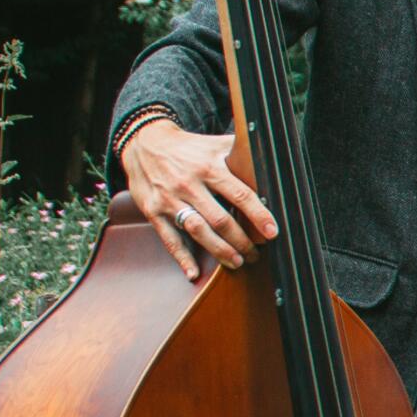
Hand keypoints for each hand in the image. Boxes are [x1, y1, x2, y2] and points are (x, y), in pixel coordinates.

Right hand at [121, 120, 276, 280]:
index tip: (272, 232)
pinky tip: (194, 273)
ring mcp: (170, 199)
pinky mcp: (153, 211)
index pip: (239, 194)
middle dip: (241, 240)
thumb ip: (241, 152)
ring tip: (237, 262)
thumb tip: (271, 159)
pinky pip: (169, 238)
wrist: (143, 143)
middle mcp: (189, 184)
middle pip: (220, 219)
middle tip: (256, 254)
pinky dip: (181, 257)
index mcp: (209, 167)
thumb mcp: (214, 145)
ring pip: (198, 230)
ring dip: (219, 250)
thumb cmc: (188, 148)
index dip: (258, 214)